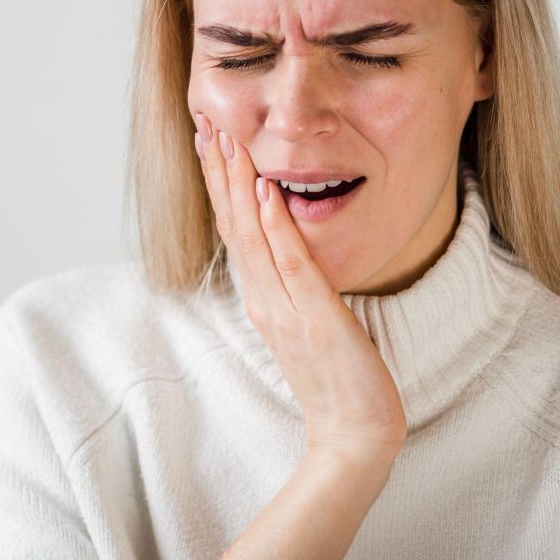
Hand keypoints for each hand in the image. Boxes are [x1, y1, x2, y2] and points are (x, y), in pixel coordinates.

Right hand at [193, 113, 407, 459]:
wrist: (353, 436)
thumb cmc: (335, 380)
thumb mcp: (307, 323)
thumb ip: (291, 287)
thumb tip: (286, 249)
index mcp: (263, 299)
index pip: (234, 230)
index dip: (220, 185)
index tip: (211, 140)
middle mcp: (265, 300)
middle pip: (233, 225)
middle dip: (219, 173)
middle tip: (206, 123)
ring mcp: (286, 310)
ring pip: (252, 238)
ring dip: (237, 187)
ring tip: (227, 142)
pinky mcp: (316, 320)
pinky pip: (291, 266)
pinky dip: (276, 228)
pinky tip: (266, 193)